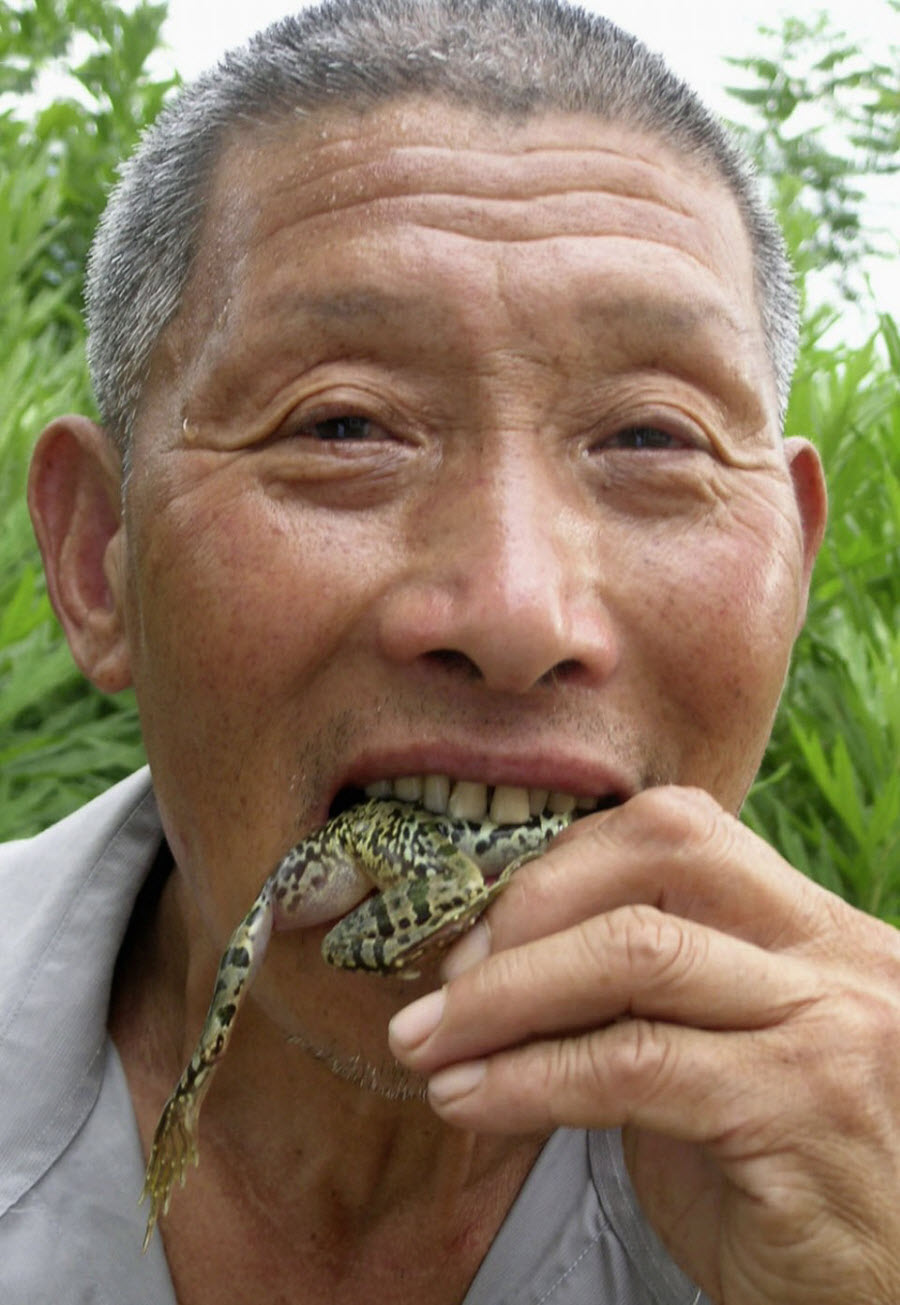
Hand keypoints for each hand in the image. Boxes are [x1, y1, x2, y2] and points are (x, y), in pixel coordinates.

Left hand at [388, 786, 899, 1304]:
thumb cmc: (791, 1185)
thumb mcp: (721, 1064)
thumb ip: (641, 1002)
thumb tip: (499, 963)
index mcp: (814, 930)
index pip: (677, 830)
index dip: (562, 866)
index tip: (483, 930)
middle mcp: (835, 958)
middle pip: (658, 859)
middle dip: (528, 909)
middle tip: (447, 980)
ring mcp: (828, 1029)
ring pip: (635, 954)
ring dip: (500, 997)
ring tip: (428, 1043)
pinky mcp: (800, 1113)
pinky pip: (630, 1066)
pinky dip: (526, 1077)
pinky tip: (469, 1099)